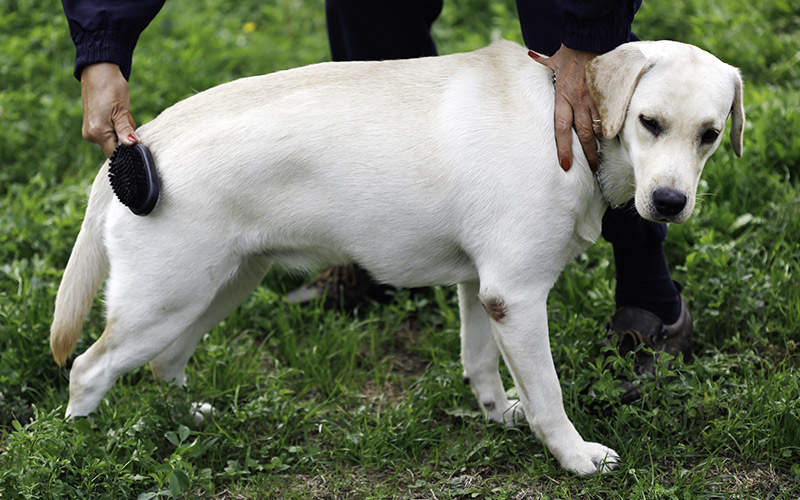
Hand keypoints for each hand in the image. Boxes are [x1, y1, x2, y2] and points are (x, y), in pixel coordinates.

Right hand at [79, 63, 137, 156]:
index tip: (138, 144)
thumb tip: (133, 144)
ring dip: (122, 131)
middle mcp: (91, 135)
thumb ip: (125, 130)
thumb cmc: (111, 88)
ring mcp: (90, 131)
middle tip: (127, 119)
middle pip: (116, 147)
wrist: (99, 72)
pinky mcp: (92, 125)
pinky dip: (116, 126)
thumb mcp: (122, 110)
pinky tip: (115, 113)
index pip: (116, 154)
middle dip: (126, 138)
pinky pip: (109, 133)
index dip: (129, 152)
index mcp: (97, 132)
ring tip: (120, 113)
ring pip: (114, 139)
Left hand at [533, 45, 601, 171]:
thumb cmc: (569, 49)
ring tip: (600, 158)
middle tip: (591, 168)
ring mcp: (595, 100)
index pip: (562, 129)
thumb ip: (542, 61)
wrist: (590, 38)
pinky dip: (611, 127)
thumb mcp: (552, 58)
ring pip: (599, 127)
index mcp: (563, 97)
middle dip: (588, 154)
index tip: (565, 165)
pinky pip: (611, 116)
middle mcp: (579, 101)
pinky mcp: (609, 95)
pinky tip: (612, 138)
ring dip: (600, 143)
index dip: (564, 149)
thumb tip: (531, 54)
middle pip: (584, 134)